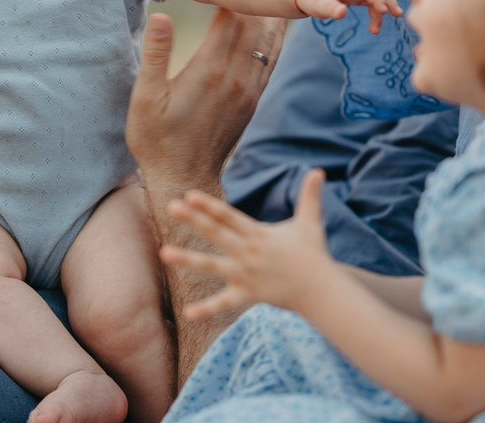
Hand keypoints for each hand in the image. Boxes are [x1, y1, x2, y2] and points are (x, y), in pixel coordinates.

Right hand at [126, 8, 285, 193]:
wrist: (184, 177)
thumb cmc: (156, 138)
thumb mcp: (145, 98)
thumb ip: (155, 55)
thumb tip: (161, 15)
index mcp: (209, 69)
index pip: (231, 15)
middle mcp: (236, 76)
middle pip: (255, 21)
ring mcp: (249, 89)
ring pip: (269, 39)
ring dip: (274, 8)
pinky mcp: (253, 100)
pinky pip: (270, 60)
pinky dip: (276, 36)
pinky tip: (277, 24)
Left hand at [161, 169, 331, 318]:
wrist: (320, 289)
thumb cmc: (313, 254)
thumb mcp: (310, 221)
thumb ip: (311, 196)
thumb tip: (319, 170)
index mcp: (258, 235)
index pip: (229, 217)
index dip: (210, 205)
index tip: (189, 195)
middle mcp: (248, 252)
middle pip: (216, 233)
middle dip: (194, 220)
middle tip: (171, 207)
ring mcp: (246, 275)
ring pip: (211, 266)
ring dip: (187, 260)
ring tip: (164, 254)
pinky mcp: (248, 295)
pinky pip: (224, 303)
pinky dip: (207, 309)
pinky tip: (188, 313)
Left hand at [295, 0, 401, 33]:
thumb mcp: (316, 5)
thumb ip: (329, 9)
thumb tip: (342, 13)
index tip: (384, 11)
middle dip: (388, 0)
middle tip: (397, 14)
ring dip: (384, 8)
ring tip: (377, 30)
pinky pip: (373, 1)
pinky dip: (377, 12)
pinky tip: (374, 27)